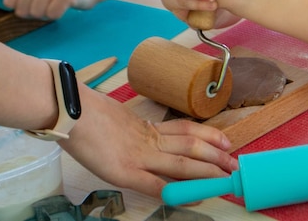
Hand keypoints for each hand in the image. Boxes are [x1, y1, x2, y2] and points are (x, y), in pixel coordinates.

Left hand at [0, 0, 96, 18]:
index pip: (10, 2)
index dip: (22, 6)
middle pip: (22, 11)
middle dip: (35, 12)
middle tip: (49, 2)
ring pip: (37, 14)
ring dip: (47, 14)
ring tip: (56, 3)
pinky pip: (52, 15)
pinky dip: (58, 14)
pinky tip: (65, 5)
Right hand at [60, 86, 237, 198]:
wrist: (71, 111)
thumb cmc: (88, 114)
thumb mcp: (121, 120)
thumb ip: (137, 131)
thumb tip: (148, 137)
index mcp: (149, 128)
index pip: (188, 130)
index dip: (211, 136)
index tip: (227, 143)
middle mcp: (151, 141)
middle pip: (192, 146)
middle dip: (217, 157)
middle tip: (236, 165)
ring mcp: (140, 156)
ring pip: (182, 163)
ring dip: (207, 173)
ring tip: (224, 179)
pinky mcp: (125, 172)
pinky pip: (155, 184)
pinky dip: (175, 191)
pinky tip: (190, 197)